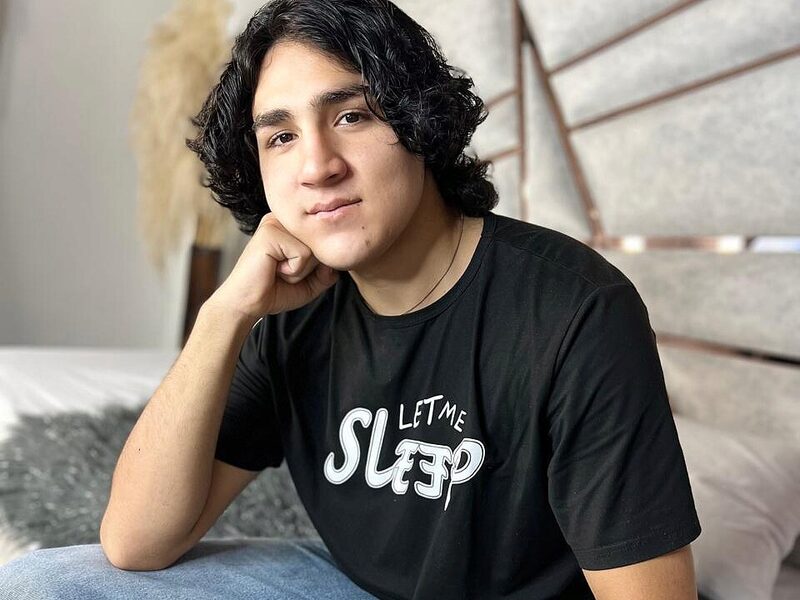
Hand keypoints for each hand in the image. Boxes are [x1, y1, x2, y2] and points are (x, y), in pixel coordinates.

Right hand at [207, 213, 338, 318]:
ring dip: (301, 271)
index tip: (290, 271)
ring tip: (278, 271)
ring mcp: (275, 223)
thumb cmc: (274, 291)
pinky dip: (293, 270)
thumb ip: (327, 273)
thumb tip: (336, 263)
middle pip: (320, 244)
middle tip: (283, 272)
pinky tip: (274, 269)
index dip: (314, 266)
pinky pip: (303, 254)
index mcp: (291, 227)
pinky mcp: (270, 233)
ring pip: (313, 249)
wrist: (246, 304)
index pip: (323, 242)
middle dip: (308, 268)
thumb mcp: (310, 284)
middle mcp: (283, 220)